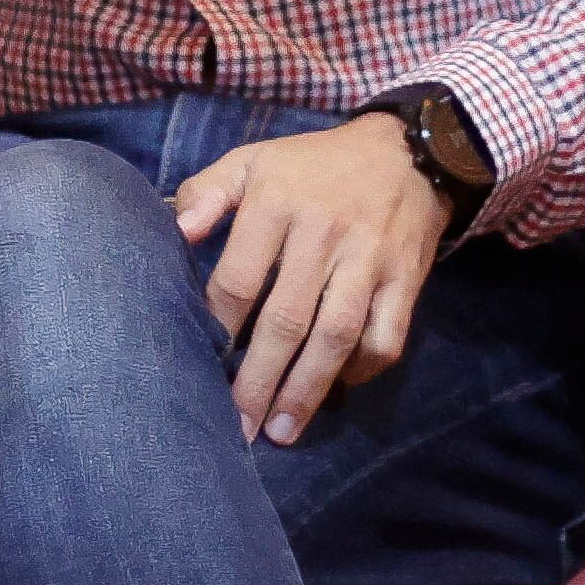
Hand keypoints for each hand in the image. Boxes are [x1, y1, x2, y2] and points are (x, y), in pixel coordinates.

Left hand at [173, 112, 450, 445]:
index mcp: (277, 201)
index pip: (238, 278)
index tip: (202, 364)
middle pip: (286, 319)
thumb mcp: (255, 160)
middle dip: (259, 381)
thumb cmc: (314, 166)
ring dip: (308, 389)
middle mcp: (324, 233)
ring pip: (336, 336)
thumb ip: (210, 191)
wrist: (408, 154)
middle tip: (237, 428)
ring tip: (282, 430)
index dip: (218, 327)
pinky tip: (339, 387)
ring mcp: (369, 259)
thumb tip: (176, 230)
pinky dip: (363, 368)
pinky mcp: (406, 279)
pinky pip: (385, 336)